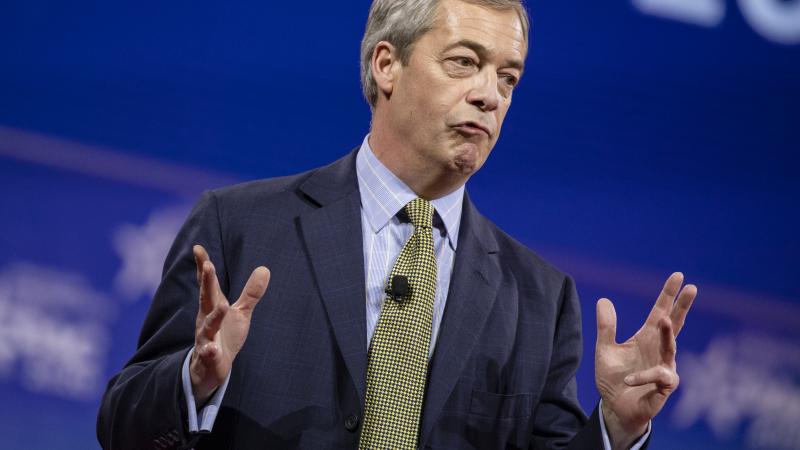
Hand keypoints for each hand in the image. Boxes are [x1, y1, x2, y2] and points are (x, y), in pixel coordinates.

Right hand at [189, 244, 269, 404]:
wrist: (211, 368)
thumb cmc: (225, 335)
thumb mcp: (240, 313)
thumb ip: (250, 293)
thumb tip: (265, 269)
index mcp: (213, 306)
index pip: (207, 284)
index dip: (203, 266)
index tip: (198, 248)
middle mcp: (206, 319)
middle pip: (206, 298)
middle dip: (206, 282)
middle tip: (208, 265)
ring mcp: (206, 338)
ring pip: (207, 326)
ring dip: (214, 316)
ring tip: (222, 306)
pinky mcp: (209, 357)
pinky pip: (208, 354)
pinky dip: (209, 351)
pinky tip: (212, 349)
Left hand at [595, 272, 696, 449]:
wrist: (615, 408)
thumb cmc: (615, 379)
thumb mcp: (605, 350)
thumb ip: (606, 327)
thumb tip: (603, 299)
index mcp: (647, 337)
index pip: (660, 311)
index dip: (668, 294)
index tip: (678, 276)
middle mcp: (659, 349)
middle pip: (675, 324)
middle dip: (683, 306)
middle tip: (692, 288)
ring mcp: (664, 367)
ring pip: (671, 348)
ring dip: (669, 335)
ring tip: (666, 320)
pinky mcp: (663, 387)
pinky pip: (657, 377)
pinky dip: (642, 376)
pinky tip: (628, 378)